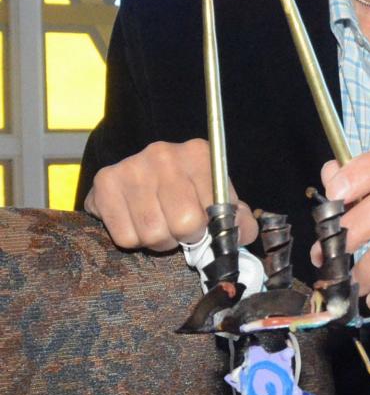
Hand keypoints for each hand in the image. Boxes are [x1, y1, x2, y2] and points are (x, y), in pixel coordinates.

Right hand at [85, 139, 257, 252]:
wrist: (138, 176)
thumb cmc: (186, 193)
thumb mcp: (220, 200)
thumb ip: (240, 220)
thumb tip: (239, 234)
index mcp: (199, 154)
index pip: (214, 212)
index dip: (209, 228)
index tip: (203, 225)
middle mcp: (164, 154)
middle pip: (183, 224)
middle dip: (183, 237)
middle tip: (177, 229)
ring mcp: (132, 166)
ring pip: (152, 234)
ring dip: (157, 241)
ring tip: (156, 224)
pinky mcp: (104, 182)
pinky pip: (125, 237)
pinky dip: (132, 240)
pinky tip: (134, 221)